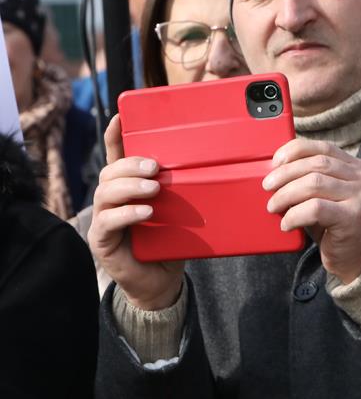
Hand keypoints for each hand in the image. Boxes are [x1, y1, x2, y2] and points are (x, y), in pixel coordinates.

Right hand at [87, 116, 185, 310]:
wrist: (162, 281)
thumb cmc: (173, 241)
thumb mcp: (182, 211)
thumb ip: (188, 191)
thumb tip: (219, 167)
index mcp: (129, 188)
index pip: (118, 157)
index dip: (116, 137)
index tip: (121, 117)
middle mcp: (111, 201)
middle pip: (110, 172)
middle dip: (131, 164)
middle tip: (156, 166)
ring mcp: (103, 220)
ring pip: (105, 193)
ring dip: (130, 186)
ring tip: (154, 188)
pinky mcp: (102, 241)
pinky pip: (107, 222)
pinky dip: (127, 213)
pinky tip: (146, 212)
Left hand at [263, 139, 360, 284]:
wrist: (360, 259)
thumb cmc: (337, 227)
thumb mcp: (328, 198)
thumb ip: (312, 180)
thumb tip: (276, 171)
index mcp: (358, 168)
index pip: (323, 148)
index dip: (295, 151)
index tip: (275, 162)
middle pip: (316, 164)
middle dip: (285, 174)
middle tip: (268, 187)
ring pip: (314, 183)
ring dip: (286, 195)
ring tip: (274, 206)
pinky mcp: (353, 216)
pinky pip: (315, 208)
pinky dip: (294, 215)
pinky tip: (287, 224)